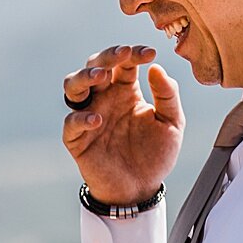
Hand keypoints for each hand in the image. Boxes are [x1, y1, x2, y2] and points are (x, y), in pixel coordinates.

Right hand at [62, 45, 183, 205]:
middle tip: (122, 55)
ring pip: (73, 86)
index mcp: (126, 91)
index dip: (133, 53)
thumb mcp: (172, 124)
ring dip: (84, 76)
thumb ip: (168, 96)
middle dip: (106, 56)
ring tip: (101, 77)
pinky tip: (97, 120)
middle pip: (94, 65)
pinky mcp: (78, 140)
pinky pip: (71, 123)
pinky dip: (80, 118)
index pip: (124, 63)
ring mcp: (88, 116)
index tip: (150, 53)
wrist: (141, 189)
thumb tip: (156, 68)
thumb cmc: (155, 155)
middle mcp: (104, 99)